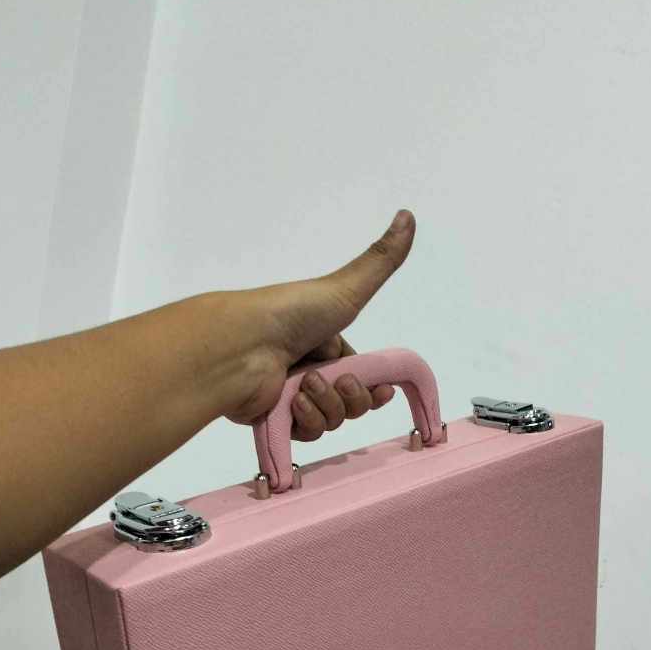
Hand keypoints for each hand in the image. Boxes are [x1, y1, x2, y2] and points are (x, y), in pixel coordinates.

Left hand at [206, 209, 415, 438]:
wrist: (241, 346)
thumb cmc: (290, 314)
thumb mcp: (345, 288)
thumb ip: (382, 259)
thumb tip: (409, 215)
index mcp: (326, 343)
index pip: (362, 375)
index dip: (375, 387)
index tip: (381, 389)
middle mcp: (310, 369)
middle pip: (351, 402)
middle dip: (351, 397)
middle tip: (337, 382)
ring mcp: (291, 396)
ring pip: (331, 420)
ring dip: (325, 406)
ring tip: (303, 388)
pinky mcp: (273, 419)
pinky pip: (306, 434)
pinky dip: (304, 421)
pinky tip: (292, 405)